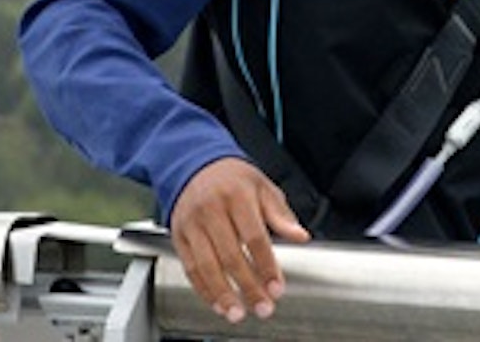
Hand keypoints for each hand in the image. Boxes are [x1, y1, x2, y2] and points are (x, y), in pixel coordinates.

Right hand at [170, 157, 310, 323]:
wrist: (196, 165)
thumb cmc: (234, 178)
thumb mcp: (264, 187)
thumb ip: (281, 215)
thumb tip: (300, 236)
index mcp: (238, 196)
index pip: (255, 237)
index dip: (266, 265)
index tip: (277, 287)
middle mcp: (212, 210)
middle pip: (230, 256)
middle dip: (247, 286)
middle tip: (262, 307)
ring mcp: (192, 224)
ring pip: (206, 266)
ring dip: (222, 294)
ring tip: (237, 314)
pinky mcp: (178, 235)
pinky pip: (190, 267)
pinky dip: (203, 289)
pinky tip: (217, 303)